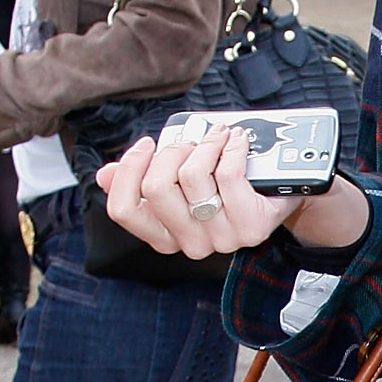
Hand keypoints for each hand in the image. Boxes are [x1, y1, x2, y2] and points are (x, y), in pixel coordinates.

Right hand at [99, 123, 315, 263]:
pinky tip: (236, 140)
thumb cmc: (223, 184)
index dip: (128, 171)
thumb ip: (141, 177)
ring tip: (216, 137)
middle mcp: (190, 244)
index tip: (146, 145)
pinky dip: (231, 148)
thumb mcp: (179, 179)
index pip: (123, 210)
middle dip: (170, 151)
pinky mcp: (251, 227)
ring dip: (204, 144)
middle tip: (189, 141)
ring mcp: (221, 239)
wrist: (277, 195)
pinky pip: (228, 175)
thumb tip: (104, 174)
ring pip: (191, 176)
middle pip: (156, 187)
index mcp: (164, 235)